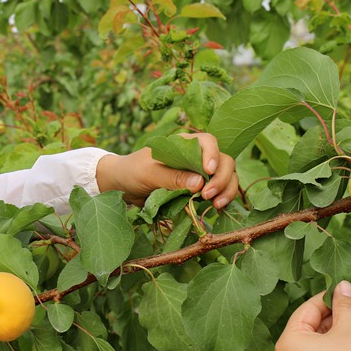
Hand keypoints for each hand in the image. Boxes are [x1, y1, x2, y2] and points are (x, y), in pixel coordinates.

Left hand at [95, 132, 238, 206]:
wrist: (123, 185)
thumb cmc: (133, 171)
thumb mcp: (148, 173)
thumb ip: (172, 177)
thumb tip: (200, 182)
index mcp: (184, 144)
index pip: (208, 142)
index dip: (213, 155)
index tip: (208, 171)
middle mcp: (196, 156)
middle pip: (223, 160)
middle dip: (222, 178)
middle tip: (208, 196)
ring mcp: (200, 173)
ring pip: (226, 176)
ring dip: (226, 189)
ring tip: (216, 205)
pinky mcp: (199, 189)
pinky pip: (219, 190)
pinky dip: (223, 198)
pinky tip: (218, 208)